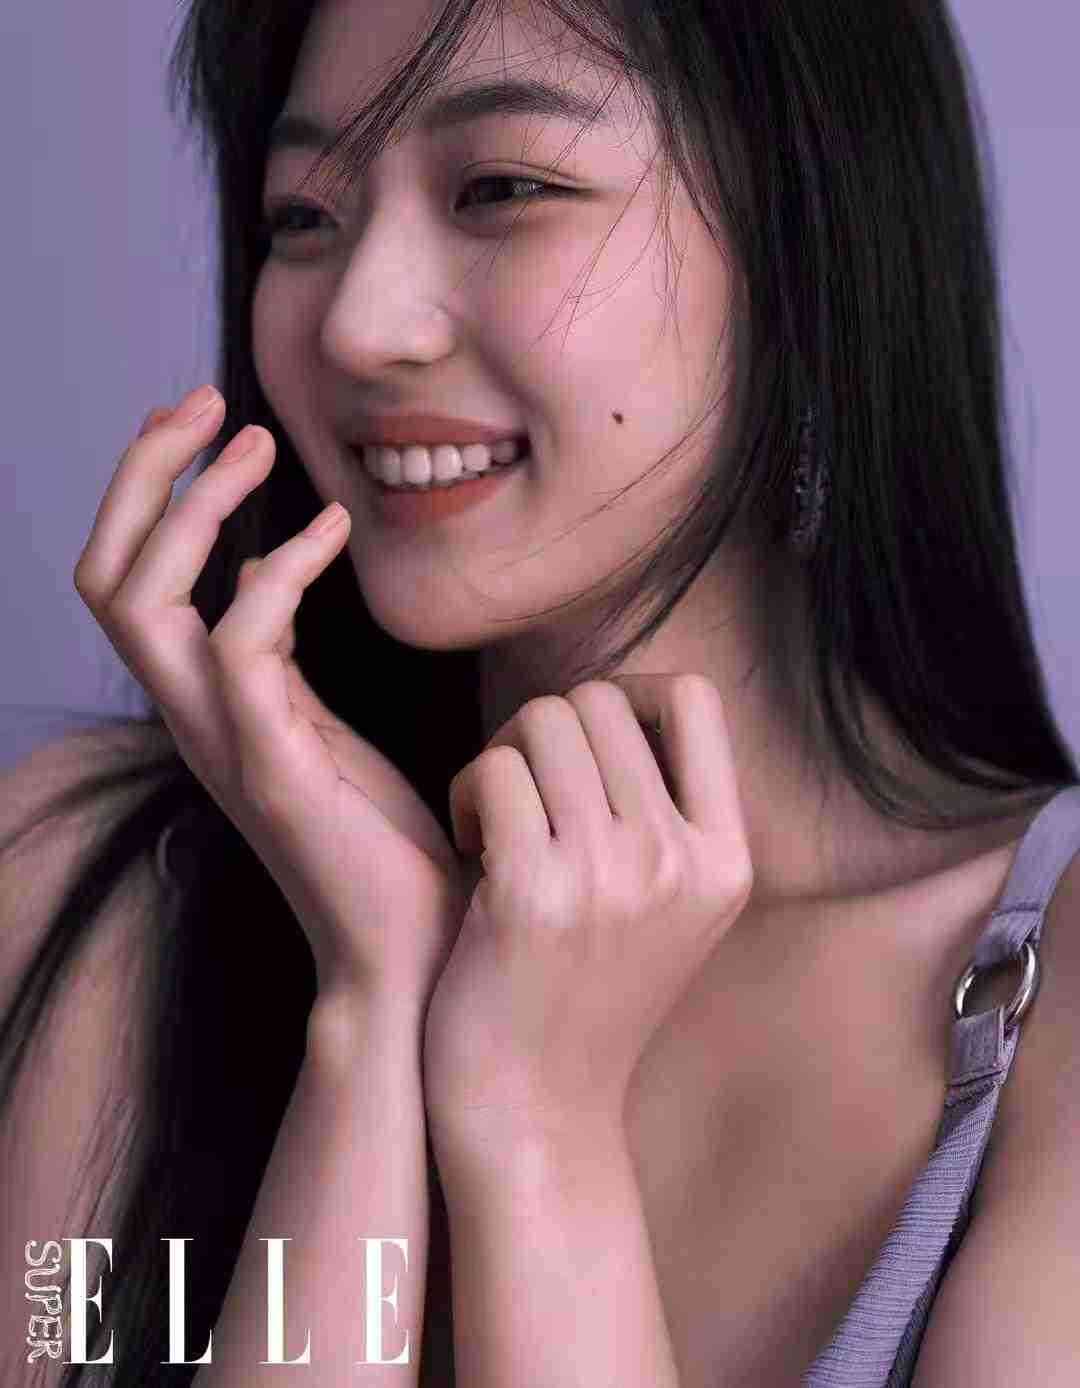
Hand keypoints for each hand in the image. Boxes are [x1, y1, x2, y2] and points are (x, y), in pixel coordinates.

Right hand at [74, 389, 467, 1007]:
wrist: (409, 951)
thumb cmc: (382, 844)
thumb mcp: (320, 731)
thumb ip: (286, 666)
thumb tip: (282, 581)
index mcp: (202, 705)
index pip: (128, 581)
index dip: (150, 493)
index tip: (210, 424)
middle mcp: (192, 719)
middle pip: (105, 574)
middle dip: (144, 475)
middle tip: (211, 401)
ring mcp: (221, 743)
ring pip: (142, 597)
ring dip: (195, 505)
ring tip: (259, 442)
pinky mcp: (271, 764)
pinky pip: (240, 639)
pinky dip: (278, 568)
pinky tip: (336, 532)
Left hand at [421, 673, 752, 1153]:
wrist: (536, 1111)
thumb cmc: (586, 994)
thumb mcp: (668, 908)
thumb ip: (665, 813)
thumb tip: (617, 699)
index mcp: (726, 860)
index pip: (694, 697)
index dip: (629, 695)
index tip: (586, 746)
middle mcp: (679, 861)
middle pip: (599, 700)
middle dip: (544, 731)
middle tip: (522, 795)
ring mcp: (611, 876)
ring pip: (541, 722)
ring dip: (501, 757)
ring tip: (495, 822)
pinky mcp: (533, 893)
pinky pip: (492, 770)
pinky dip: (467, 792)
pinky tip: (471, 848)